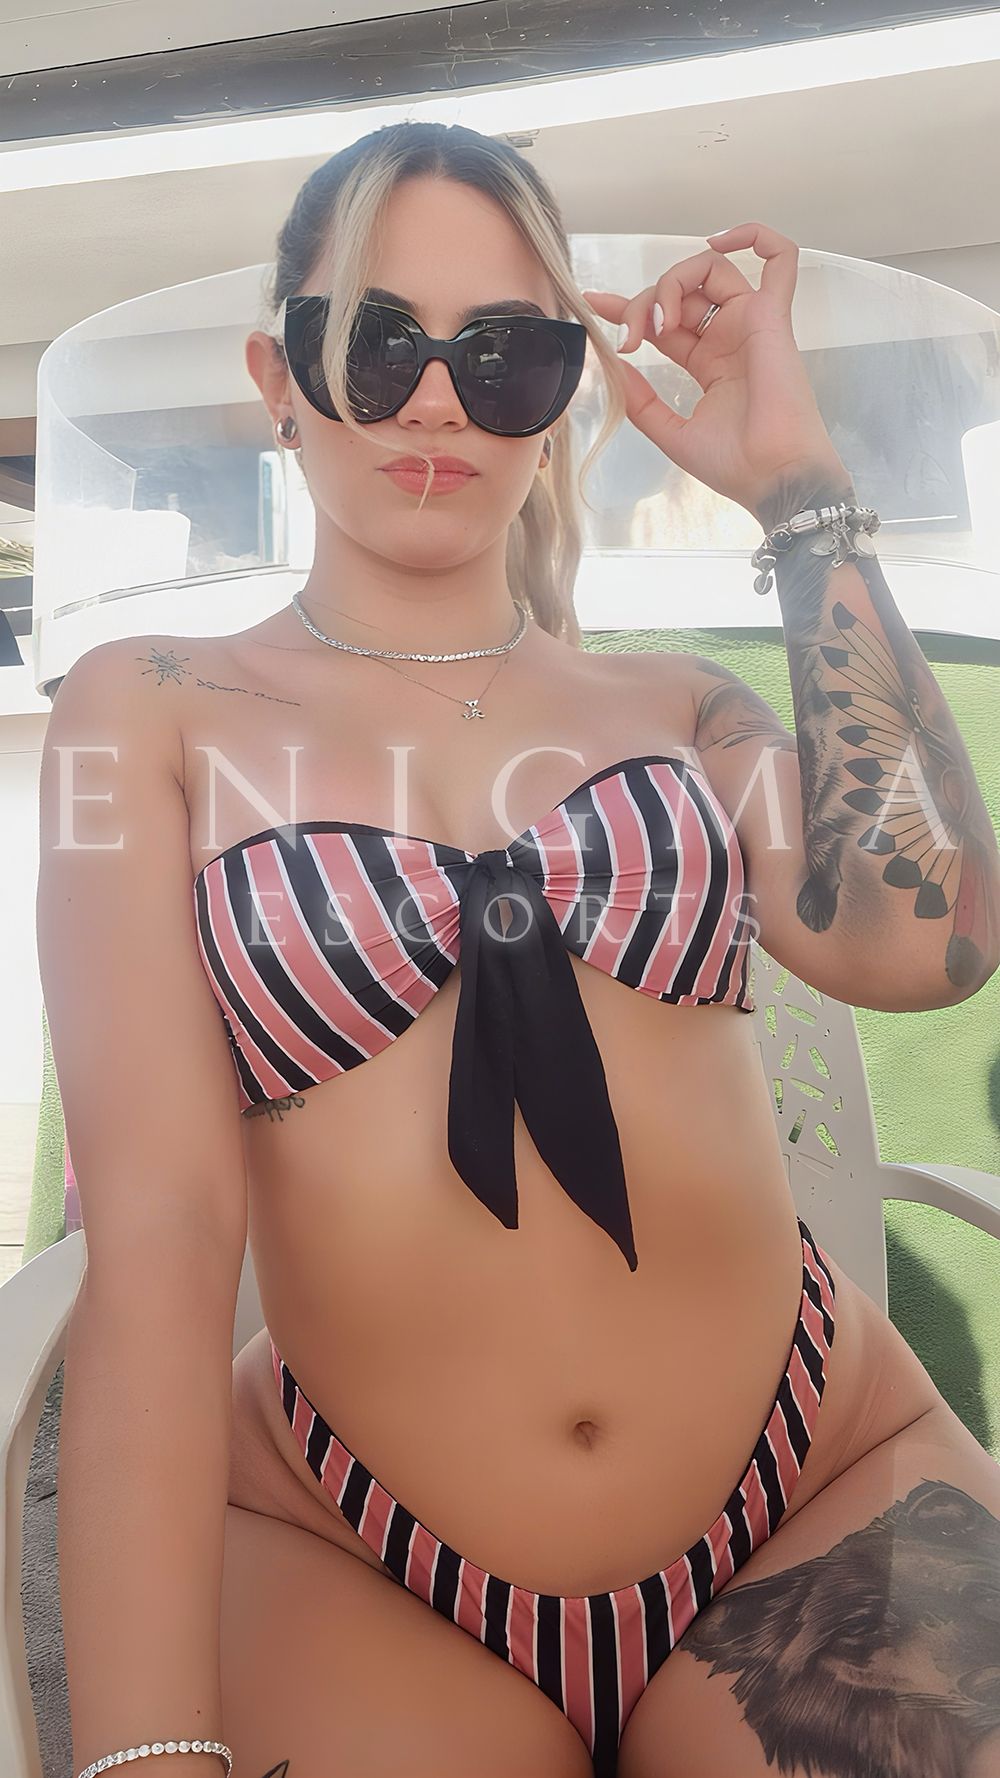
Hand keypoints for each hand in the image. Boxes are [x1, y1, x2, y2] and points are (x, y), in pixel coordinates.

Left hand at [584, 224, 849, 519]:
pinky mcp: (772, 317)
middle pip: (679, 292)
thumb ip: (641, 399)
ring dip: (672, 282)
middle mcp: (729, 337)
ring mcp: (751, 323)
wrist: (774, 479)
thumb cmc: (735, 465)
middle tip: (628, 338)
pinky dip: (754, 236)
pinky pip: (780, 258)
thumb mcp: (670, 432)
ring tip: (658, 322)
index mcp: (709, 363)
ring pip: (709, 269)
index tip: (594, 304)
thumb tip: (614, 366)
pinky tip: (718, 241)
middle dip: (642, 304)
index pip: (663, 319)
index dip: (628, 307)